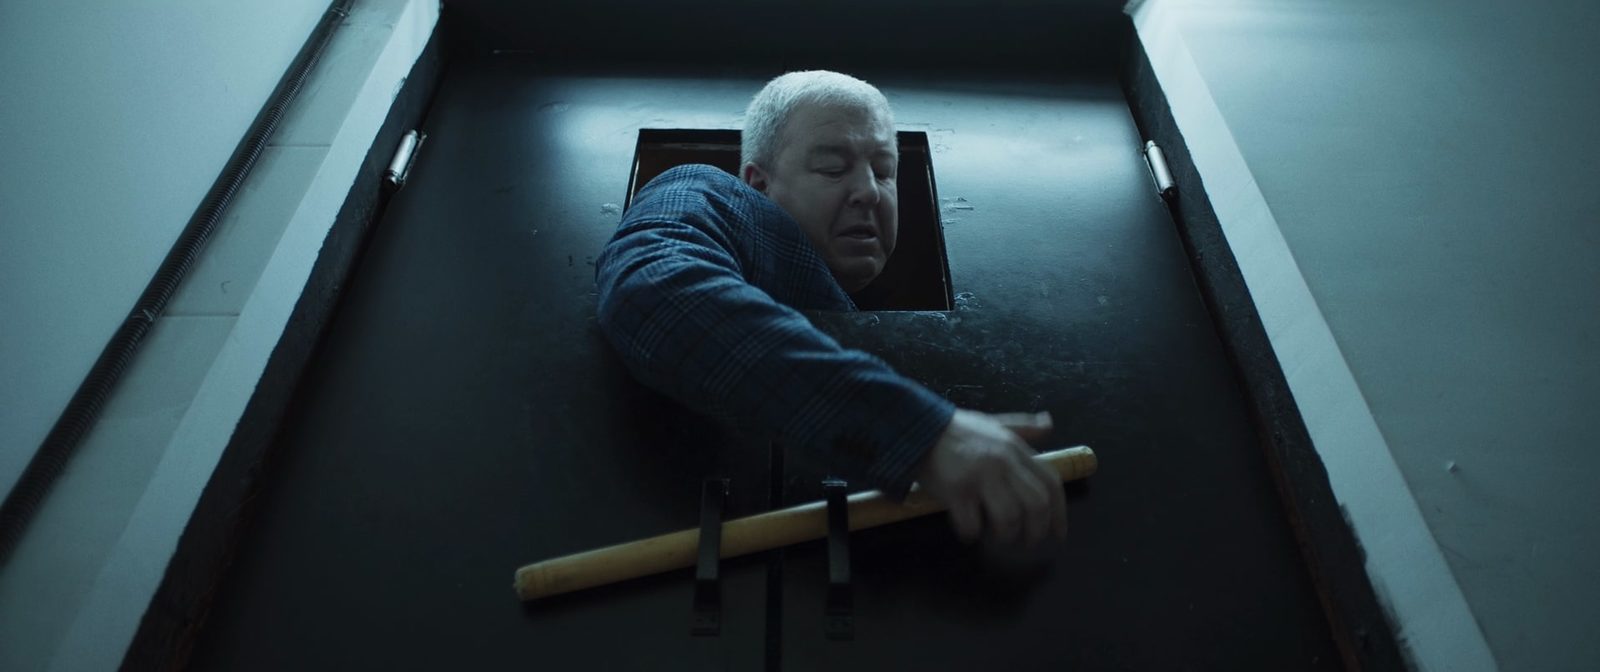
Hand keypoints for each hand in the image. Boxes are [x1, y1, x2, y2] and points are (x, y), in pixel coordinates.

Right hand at [915, 409, 1067, 545]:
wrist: (915, 427)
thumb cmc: (955, 430)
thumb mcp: (993, 423)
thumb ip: (1023, 427)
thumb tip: (1049, 423)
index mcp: (1015, 449)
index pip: (1051, 483)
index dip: (1060, 514)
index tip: (1058, 534)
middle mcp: (1003, 462)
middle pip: (1036, 506)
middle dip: (1036, 532)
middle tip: (1025, 543)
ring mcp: (980, 476)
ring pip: (1009, 519)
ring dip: (1005, 537)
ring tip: (995, 537)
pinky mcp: (956, 490)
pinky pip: (973, 525)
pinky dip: (972, 535)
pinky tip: (967, 531)